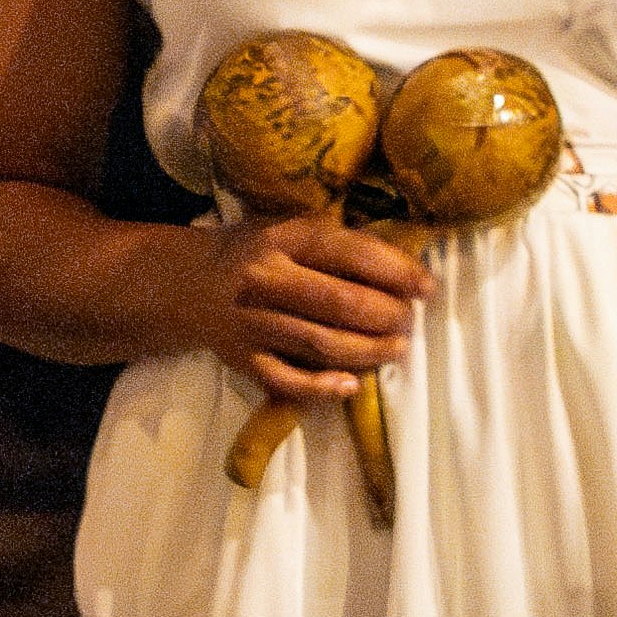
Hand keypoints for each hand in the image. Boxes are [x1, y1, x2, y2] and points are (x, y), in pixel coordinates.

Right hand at [203, 212, 427, 396]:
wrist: (189, 283)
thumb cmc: (257, 252)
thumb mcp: (292, 229)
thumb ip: (339, 244)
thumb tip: (406, 269)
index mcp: (283, 238)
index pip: (349, 253)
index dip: (396, 271)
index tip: (427, 287)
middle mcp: (266, 280)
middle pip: (341, 303)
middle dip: (388, 315)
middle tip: (409, 321)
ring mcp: (254, 324)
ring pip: (322, 344)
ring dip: (370, 351)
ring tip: (397, 348)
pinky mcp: (244, 360)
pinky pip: (288, 381)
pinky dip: (322, 388)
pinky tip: (351, 384)